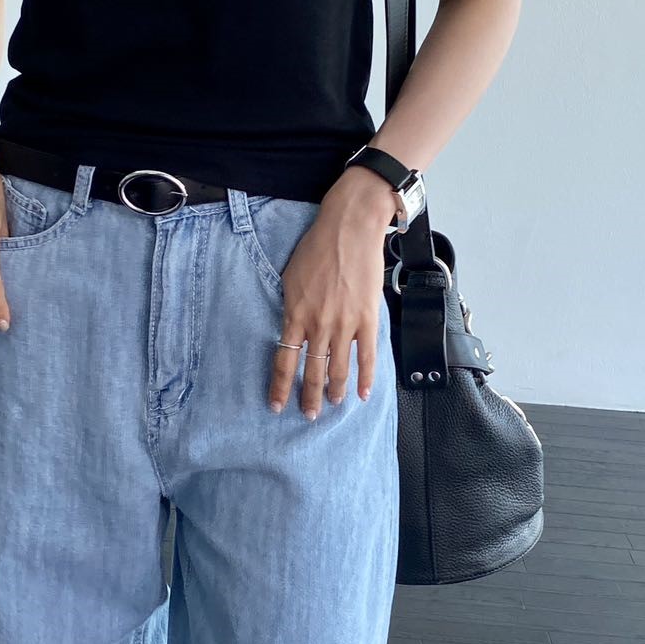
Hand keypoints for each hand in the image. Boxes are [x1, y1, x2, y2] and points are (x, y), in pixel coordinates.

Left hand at [267, 166, 398, 419]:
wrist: (348, 228)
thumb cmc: (317, 247)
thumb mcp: (290, 277)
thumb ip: (291, 307)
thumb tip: (291, 328)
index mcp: (295, 314)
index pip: (285, 360)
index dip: (280, 387)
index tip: (277, 406)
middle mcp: (318, 325)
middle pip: (311, 371)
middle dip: (308, 397)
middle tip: (308, 415)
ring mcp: (344, 324)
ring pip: (338, 368)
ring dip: (334, 391)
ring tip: (332, 406)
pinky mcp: (367, 318)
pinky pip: (367, 356)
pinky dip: (366, 378)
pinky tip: (364, 394)